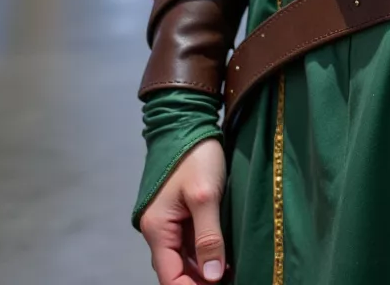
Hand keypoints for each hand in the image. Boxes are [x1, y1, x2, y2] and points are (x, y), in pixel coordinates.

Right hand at [139, 138, 226, 283]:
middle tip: (230, 281)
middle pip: (176, 270)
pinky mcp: (181, 213)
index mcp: (158, 228)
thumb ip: (209, 237)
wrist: (188, 121)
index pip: (170, 277)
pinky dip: (206, 254)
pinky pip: (190, 243)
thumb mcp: (206, 196)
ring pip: (184, 258)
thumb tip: (212, 277)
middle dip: (200, 281)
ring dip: (204, 270)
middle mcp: (159, 229)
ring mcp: (170, 221)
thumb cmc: (195, 155)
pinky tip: (226, 259)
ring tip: (231, 273)